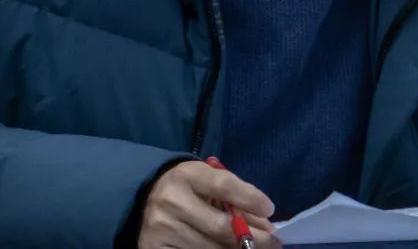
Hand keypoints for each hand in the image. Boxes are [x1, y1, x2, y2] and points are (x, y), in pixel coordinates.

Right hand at [138, 160, 279, 247]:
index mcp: (187, 175)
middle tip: (273, 242)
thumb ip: (236, 196)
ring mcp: (161, 228)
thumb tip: (266, 225)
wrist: (145, 196)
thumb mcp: (208, 181)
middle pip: (220, 226)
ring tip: (250, 248)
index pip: (223, 185)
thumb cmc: (188, 187)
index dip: (249, 198)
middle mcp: (171, 200)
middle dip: (252, 237)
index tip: (269, 209)